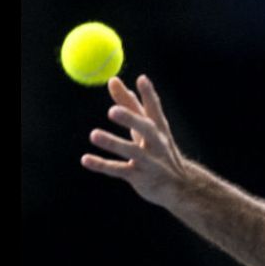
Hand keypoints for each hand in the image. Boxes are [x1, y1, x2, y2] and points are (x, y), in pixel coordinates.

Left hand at [81, 75, 188, 207]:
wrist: (179, 186)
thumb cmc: (159, 152)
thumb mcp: (148, 129)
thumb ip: (131, 105)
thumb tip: (115, 81)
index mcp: (160, 129)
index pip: (154, 109)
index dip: (149, 94)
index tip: (142, 79)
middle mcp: (157, 143)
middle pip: (145, 129)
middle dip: (130, 119)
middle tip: (112, 111)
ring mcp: (149, 161)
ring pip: (131, 151)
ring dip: (113, 143)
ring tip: (94, 134)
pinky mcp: (139, 177)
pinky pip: (118, 170)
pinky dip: (101, 165)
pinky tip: (86, 159)